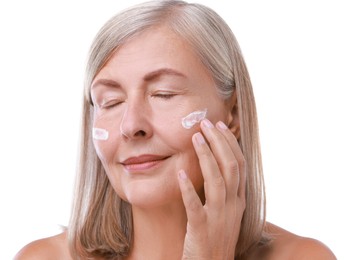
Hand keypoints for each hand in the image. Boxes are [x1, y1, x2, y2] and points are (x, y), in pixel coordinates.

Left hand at [178, 119, 245, 259]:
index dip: (230, 143)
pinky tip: (180, 172)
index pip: (239, 165)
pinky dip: (188, 188)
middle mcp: (232, 206)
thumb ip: (224, 191)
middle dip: (219, 142)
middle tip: (206, 123)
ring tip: (196, 138)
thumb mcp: (226, 212)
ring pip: (217, 180)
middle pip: (231, 167)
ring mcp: (219, 217)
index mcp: (239, 200)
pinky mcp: (201, 229)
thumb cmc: (216, 238)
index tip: (219, 126)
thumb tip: (216, 166)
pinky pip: (195, 205)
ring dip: (206, 156)